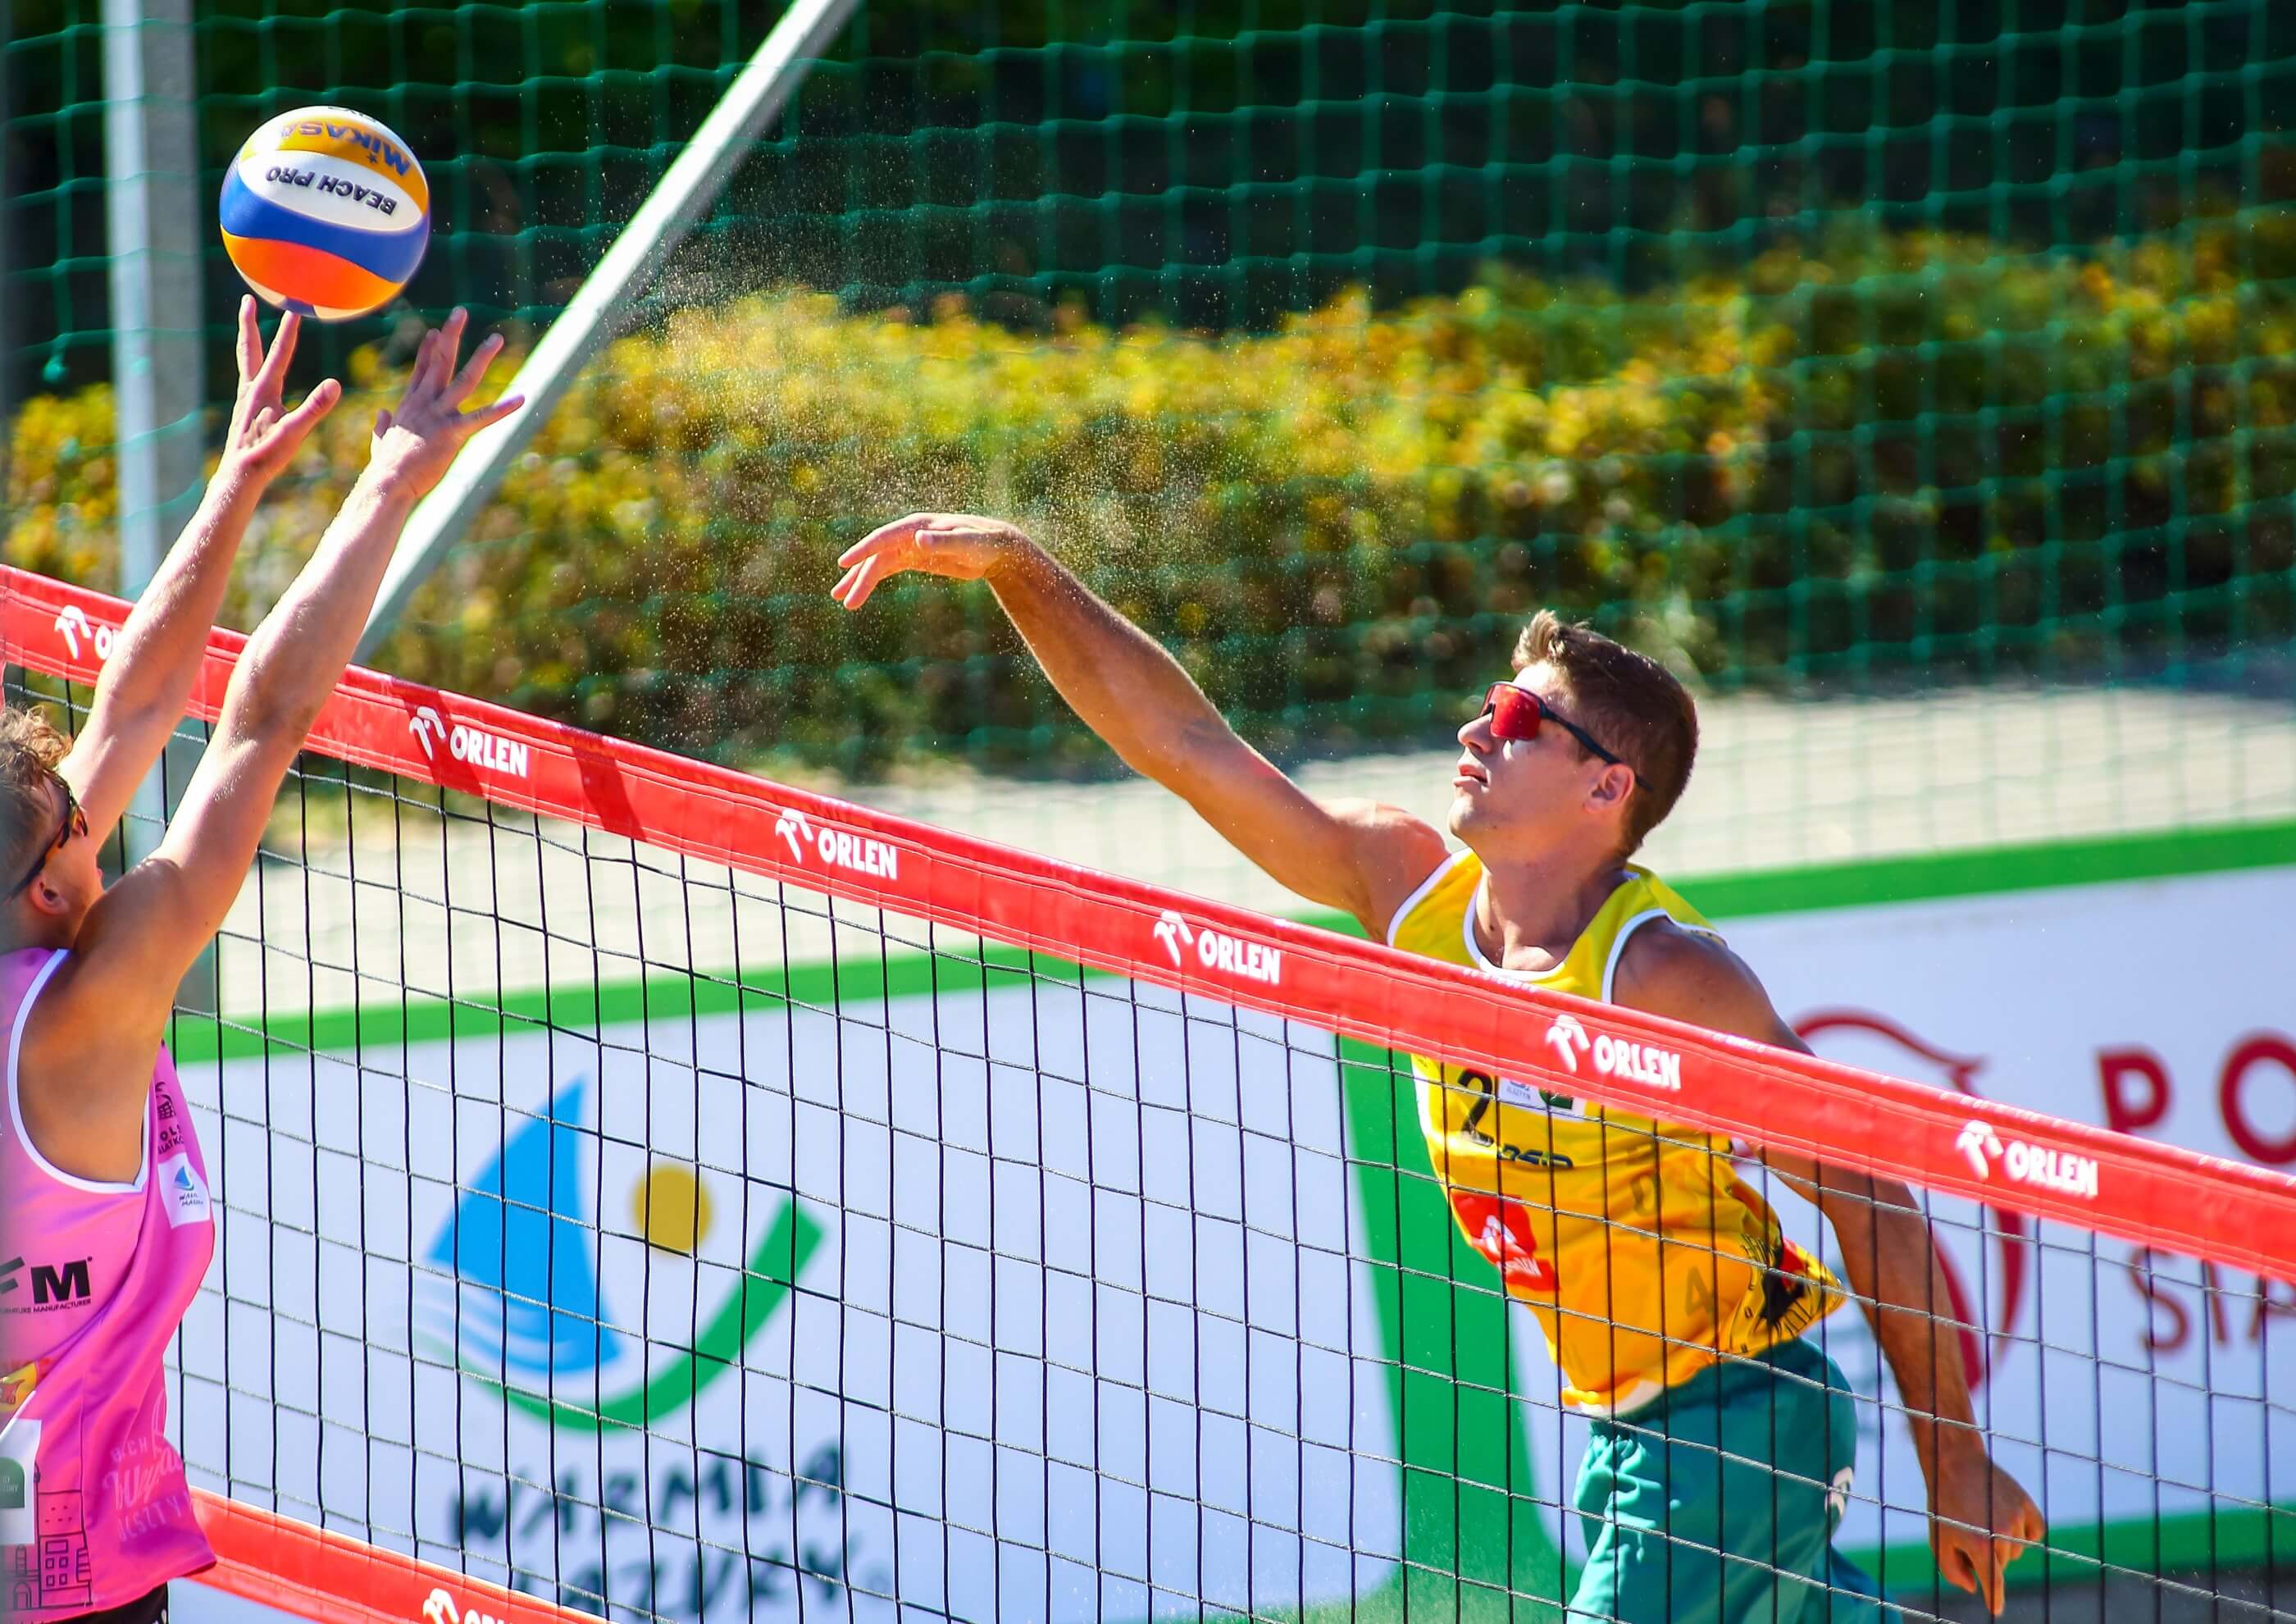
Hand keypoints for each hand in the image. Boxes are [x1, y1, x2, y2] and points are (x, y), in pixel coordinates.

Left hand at [214, 296, 340, 491]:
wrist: (239, 475)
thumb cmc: (267, 455)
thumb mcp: (295, 432)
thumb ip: (315, 407)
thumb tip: (335, 384)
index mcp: (263, 391)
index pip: (278, 355)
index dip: (288, 332)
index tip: (294, 310)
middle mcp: (250, 390)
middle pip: (249, 348)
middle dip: (250, 323)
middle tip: (247, 299)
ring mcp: (245, 399)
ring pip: (246, 361)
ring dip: (249, 340)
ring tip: (250, 326)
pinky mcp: (244, 410)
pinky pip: (248, 377)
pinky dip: (251, 364)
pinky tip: (257, 371)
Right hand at [363, 307, 523, 502]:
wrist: (387, 482)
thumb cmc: (385, 467)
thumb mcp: (380, 441)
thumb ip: (382, 427)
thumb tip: (381, 416)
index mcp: (411, 404)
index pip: (422, 370)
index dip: (430, 349)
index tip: (435, 331)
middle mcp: (425, 402)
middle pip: (441, 361)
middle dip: (451, 335)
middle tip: (461, 312)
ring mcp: (439, 415)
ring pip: (464, 379)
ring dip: (482, 357)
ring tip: (497, 338)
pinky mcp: (452, 433)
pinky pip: (483, 417)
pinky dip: (503, 408)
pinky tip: (521, 398)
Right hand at [832, 512, 1038, 610]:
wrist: (997, 547)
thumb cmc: (983, 542)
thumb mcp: (966, 543)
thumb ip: (943, 541)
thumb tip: (918, 539)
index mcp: (917, 526)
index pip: (883, 538)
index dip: (863, 550)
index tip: (844, 563)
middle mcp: (909, 534)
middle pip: (877, 556)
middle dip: (858, 576)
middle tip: (841, 598)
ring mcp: (910, 546)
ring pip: (879, 564)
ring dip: (860, 580)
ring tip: (843, 600)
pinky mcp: (915, 557)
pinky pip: (888, 568)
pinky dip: (873, 579)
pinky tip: (860, 591)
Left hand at [1928, 1437, 2044, 1613]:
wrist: (1956, 1463)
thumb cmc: (1945, 1504)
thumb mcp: (1938, 1539)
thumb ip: (1952, 1570)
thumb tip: (1974, 1587)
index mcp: (1979, 1546)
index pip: (1993, 1583)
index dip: (1995, 1599)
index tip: (1996, 1608)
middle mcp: (2002, 1535)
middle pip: (2003, 1565)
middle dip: (1989, 1557)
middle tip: (1970, 1532)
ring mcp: (2017, 1520)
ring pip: (2018, 1550)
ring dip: (2004, 1543)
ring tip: (1983, 1519)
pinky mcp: (2027, 1506)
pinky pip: (2035, 1532)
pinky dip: (2025, 1531)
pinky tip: (2009, 1519)